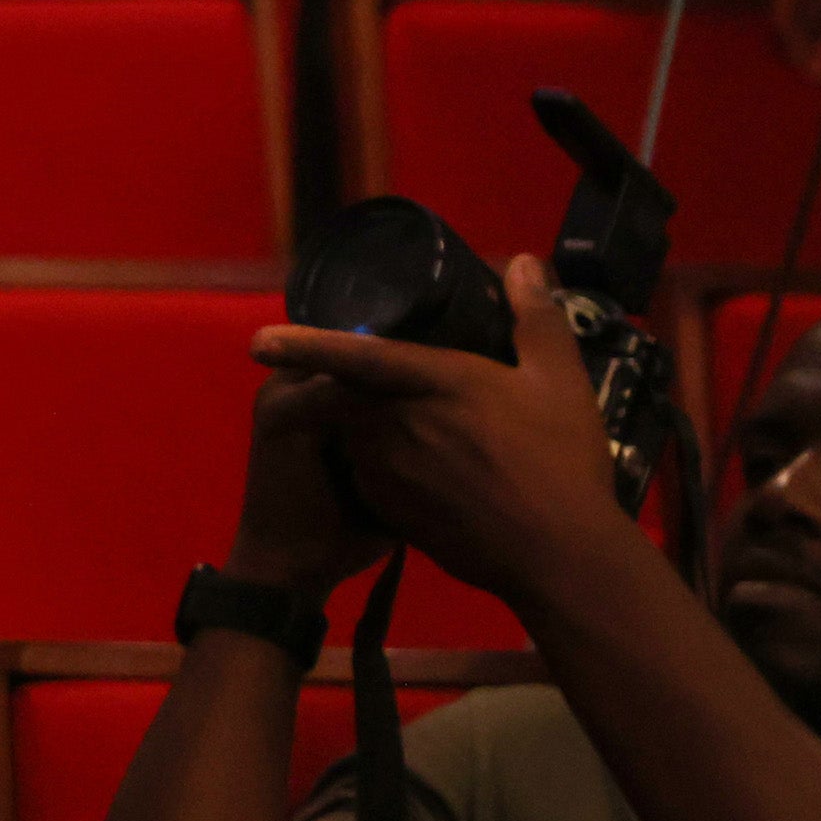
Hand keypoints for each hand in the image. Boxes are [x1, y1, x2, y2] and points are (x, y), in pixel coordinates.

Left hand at [252, 255, 632, 610]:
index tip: (259, 341)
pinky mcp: (389, 508)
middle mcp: (392, 422)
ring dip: (375, 431)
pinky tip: (434, 479)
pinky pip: (370, 476)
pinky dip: (387, 470)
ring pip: (359, 435)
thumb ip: (535, 316)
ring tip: (432, 442)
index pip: (354, 354)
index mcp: (428, 382)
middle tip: (398, 400)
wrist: (559, 558)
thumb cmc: (560, 462)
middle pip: (352, 396)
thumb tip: (522, 261)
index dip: (307, 344)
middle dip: (354, 392)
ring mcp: (385, 469)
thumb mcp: (560, 380)